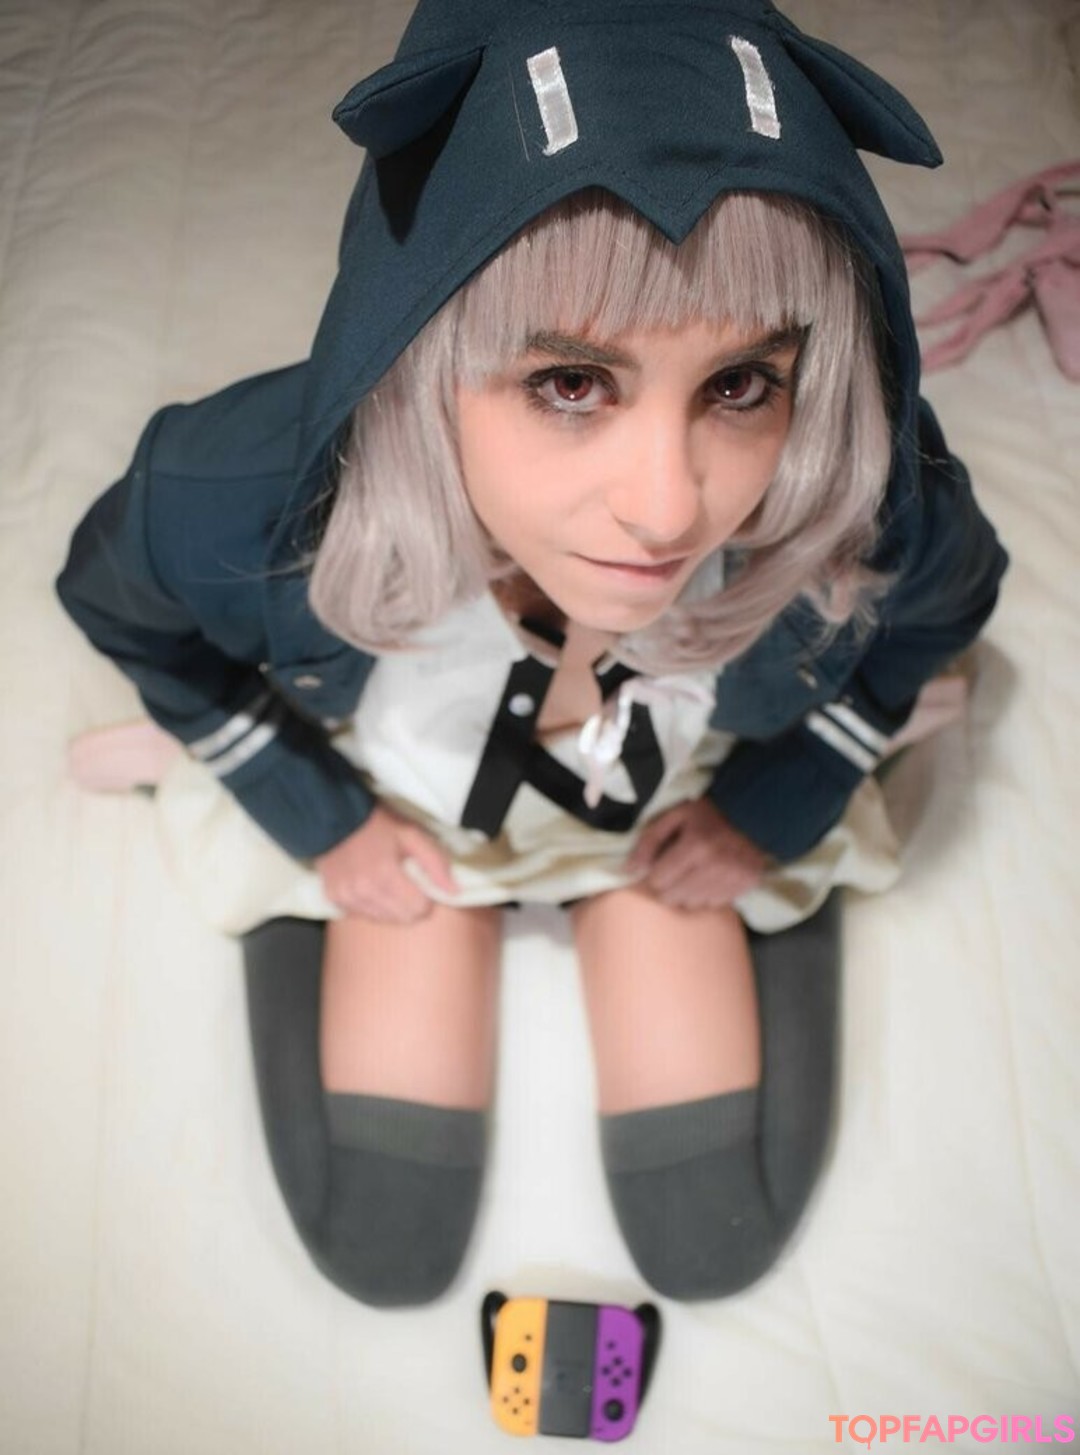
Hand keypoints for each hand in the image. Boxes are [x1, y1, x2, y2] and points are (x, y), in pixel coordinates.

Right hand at [314, 804, 458, 922]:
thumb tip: (454, 892)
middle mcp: (365, 892)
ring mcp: (348, 898)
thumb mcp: (412, 834)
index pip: (419, 910)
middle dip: (411, 905)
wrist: (336, 818)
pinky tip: (370, 887)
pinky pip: (362, 915)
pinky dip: (371, 906)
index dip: (426, 898)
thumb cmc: (379, 825)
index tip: (421, 883)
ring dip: (391, 907)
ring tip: (387, 883)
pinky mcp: (335, 899)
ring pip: (383, 920)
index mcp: (386, 876)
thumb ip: (435, 863)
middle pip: (402, 919)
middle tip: (406, 883)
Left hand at [624, 798, 767, 910]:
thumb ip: (649, 841)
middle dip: (668, 886)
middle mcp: (715, 866)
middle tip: (675, 872)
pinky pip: (714, 903)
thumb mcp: (674, 817)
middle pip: (674, 897)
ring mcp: (733, 878)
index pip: (659, 880)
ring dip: (687, 892)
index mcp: (695, 846)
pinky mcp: (745, 885)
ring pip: (694, 903)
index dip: (655, 873)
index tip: (660, 865)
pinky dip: (707, 894)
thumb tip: (628, 871)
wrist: (752, 814)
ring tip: (693, 874)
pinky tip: (710, 878)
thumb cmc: (707, 814)